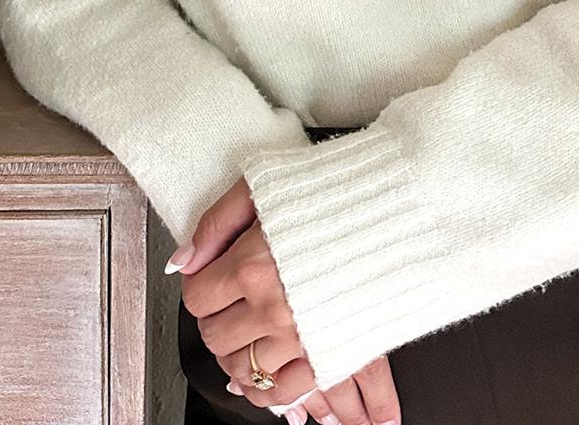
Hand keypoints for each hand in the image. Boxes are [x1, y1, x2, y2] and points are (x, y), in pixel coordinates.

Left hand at [172, 176, 402, 424]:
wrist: (394, 214)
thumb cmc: (333, 193)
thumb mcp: (261, 186)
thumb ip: (215, 222)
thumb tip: (183, 258)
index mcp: (253, 265)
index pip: (197, 298)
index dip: (199, 287)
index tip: (208, 280)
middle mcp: (273, 308)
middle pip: (216, 336)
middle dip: (215, 320)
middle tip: (226, 304)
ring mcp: (300, 338)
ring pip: (243, 369)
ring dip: (236, 354)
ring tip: (246, 333)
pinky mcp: (326, 357)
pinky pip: (281, 392)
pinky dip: (264, 389)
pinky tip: (263, 373)